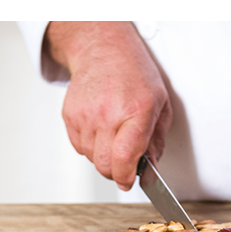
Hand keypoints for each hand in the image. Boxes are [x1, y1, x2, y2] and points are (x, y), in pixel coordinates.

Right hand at [45, 21, 171, 189]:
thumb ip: (157, 142)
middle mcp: (108, 113)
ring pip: (91, 158)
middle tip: (124, 165)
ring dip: (102, 156)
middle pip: (104, 165)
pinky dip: (90, 146)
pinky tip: (100, 129)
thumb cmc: (134, 74)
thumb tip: (150, 171)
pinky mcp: (70, 115)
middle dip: (115, 172)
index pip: (124, 157)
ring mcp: (85, 114)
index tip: (128, 182)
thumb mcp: (160, 104)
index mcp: (135, 110)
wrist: (103, 49)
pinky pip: (79, 147)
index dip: (125, 177)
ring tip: (112, 136)